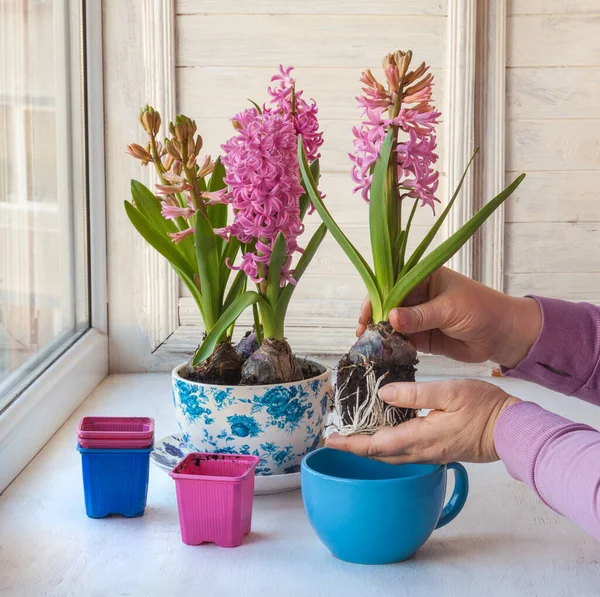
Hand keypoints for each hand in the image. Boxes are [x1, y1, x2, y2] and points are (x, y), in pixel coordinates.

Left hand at [326, 379, 519, 463]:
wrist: (513, 429)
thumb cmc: (485, 407)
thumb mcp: (448, 392)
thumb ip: (414, 394)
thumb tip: (384, 394)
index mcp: (421, 437)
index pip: (377, 445)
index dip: (352, 444)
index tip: (331, 442)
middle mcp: (423, 452)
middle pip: (381, 455)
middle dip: (356, 449)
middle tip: (336, 440)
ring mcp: (432, 454)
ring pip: (393, 456)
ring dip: (371, 448)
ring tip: (354, 437)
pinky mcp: (439, 452)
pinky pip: (406, 453)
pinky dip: (388, 446)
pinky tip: (386, 434)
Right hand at [357, 267, 541, 368]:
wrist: (504, 335)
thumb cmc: (482, 310)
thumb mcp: (450, 309)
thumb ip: (420, 315)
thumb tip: (390, 317)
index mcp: (422, 277)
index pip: (390, 285)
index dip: (374, 300)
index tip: (365, 317)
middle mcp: (416, 296)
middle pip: (386, 306)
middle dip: (373, 320)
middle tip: (363, 336)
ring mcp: (418, 317)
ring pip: (392, 325)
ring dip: (381, 336)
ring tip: (369, 348)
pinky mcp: (422, 337)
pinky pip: (402, 341)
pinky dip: (392, 347)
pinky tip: (383, 354)